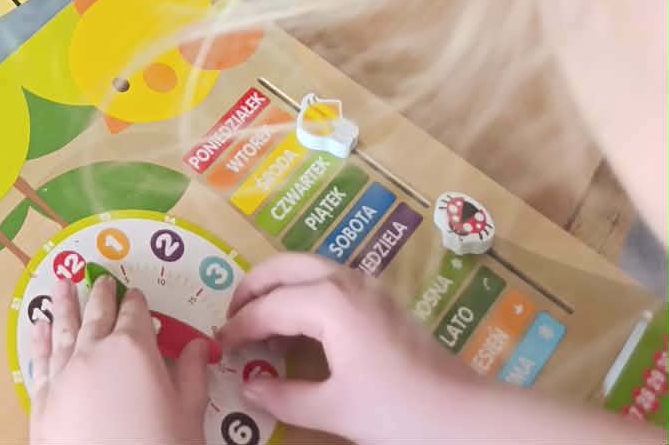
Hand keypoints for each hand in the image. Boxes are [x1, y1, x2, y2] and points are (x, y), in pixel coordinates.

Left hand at [29, 277, 207, 444]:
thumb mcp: (189, 416)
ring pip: (64, 327)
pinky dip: (40, 337)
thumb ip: (192, 375)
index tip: (136, 297)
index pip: (135, 314)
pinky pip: (41, 358)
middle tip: (100, 279)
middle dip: (101, 295)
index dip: (137, 303)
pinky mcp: (43, 398)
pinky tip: (39, 324)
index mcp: (134, 348)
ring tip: (61, 280)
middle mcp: (95, 350)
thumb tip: (198, 344)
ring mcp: (65, 372)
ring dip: (64, 302)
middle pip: (97, 314)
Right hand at [220, 256, 471, 444]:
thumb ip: (285, 397)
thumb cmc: (397, 410)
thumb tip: (248, 387)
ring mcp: (365, 285)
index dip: (239, 327)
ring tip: (260, 321)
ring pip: (307, 268)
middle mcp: (343, 280)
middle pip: (283, 267)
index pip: (268, 307)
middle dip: (252, 288)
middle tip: (231, 318)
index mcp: (327, 301)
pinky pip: (328, 279)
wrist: (462, 414)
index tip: (219, 346)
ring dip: (278, 287)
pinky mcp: (380, 299)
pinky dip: (302, 292)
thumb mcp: (335, 409)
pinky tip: (300, 327)